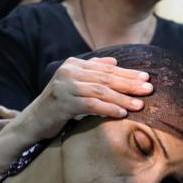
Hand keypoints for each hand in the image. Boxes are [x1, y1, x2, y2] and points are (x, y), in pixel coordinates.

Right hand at [22, 56, 152, 139]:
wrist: (34, 121)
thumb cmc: (60, 103)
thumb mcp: (76, 83)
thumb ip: (93, 71)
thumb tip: (114, 61)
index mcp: (74, 64)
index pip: (107, 68)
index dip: (128, 73)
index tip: (146, 78)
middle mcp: (69, 72)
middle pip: (106, 78)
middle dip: (129, 83)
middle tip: (149, 89)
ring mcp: (64, 87)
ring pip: (100, 91)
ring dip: (122, 98)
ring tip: (139, 104)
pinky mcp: (62, 103)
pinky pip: (90, 105)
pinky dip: (108, 108)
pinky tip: (122, 113)